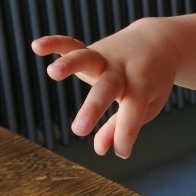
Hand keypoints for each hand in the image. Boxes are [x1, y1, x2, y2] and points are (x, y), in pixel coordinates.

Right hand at [31, 21, 176, 157]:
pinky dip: (55, 43)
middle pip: (106, 89)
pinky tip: (36, 46)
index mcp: (140, 88)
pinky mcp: (92, 48)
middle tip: (78, 131)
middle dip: (93, 109)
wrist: (159, 42)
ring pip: (87, 59)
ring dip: (69, 65)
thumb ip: (122, 127)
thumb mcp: (147, 106)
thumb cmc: (152, 80)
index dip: (125, 139)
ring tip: (52, 73)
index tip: (122, 152)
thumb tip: (100, 150)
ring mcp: (106, 58)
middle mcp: (122, 72)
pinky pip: (72, 44)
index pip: (131, 118)